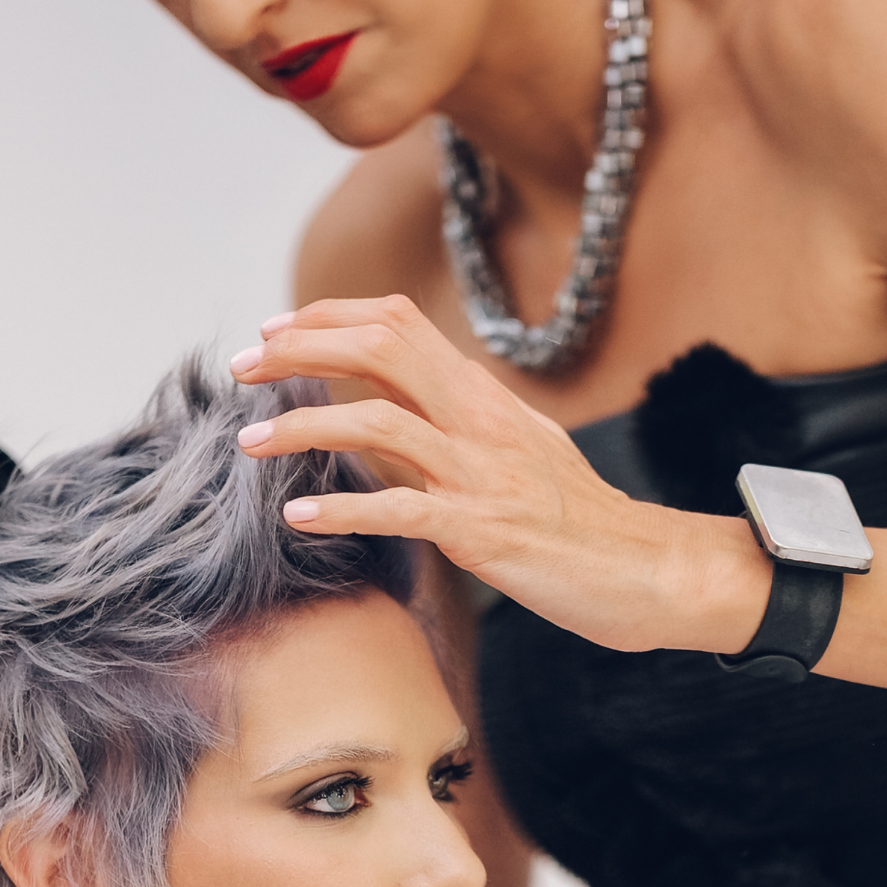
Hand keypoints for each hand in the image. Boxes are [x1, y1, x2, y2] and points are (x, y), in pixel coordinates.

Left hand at [230, 296, 770, 656]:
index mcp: (484, 394)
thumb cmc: (578, 521)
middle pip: (380, 347)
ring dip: (302, 426)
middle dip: (299, 349)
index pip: (395, 322)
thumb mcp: (522, 449)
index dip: (325, 318)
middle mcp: (479, 419)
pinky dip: (342, 509)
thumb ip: (462, 421)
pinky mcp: (481, 530)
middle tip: (242, 368)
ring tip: (250, 441)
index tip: (272, 332)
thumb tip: (403, 402)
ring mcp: (480, 473)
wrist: (644, 569)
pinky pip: (398, 510)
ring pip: (377, 422)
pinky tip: (298, 517)